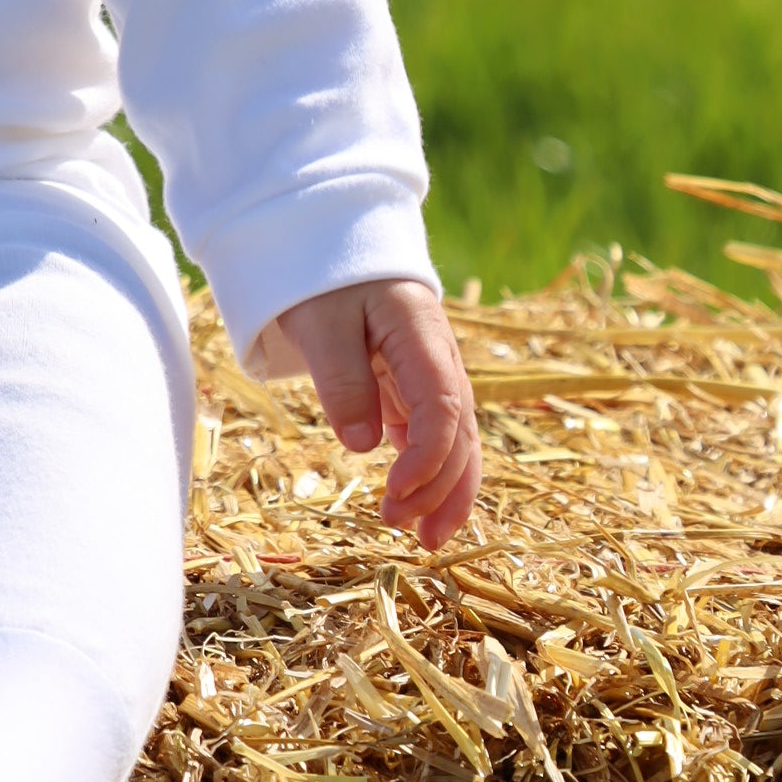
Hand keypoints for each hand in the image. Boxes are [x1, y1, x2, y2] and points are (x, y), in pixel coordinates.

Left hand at [260, 278, 480, 548]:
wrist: (328, 241)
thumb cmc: (321, 277)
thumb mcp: (321, 322)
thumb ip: (342, 380)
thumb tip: (363, 447)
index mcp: (422, 335)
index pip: (443, 407)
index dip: (428, 458)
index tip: (395, 493)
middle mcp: (440, 358)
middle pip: (461, 432)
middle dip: (440, 487)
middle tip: (401, 528)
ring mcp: (432, 373)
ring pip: (458, 439)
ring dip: (446, 490)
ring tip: (426, 539)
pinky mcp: (414, 385)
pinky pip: (436, 434)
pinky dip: (432, 472)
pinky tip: (418, 506)